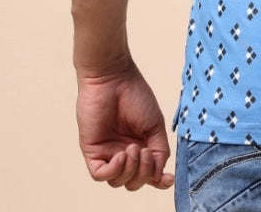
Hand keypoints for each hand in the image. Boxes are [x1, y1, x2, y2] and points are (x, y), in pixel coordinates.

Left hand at [75, 59, 174, 190]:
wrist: (114, 78)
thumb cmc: (135, 95)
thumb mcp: (155, 125)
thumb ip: (159, 151)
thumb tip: (159, 176)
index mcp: (141, 146)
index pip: (148, 173)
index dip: (158, 181)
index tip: (168, 179)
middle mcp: (124, 153)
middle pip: (134, 182)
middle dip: (144, 174)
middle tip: (146, 152)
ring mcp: (108, 153)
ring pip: (118, 181)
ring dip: (131, 170)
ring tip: (134, 148)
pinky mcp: (92, 151)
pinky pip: (101, 175)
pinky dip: (114, 170)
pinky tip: (121, 155)